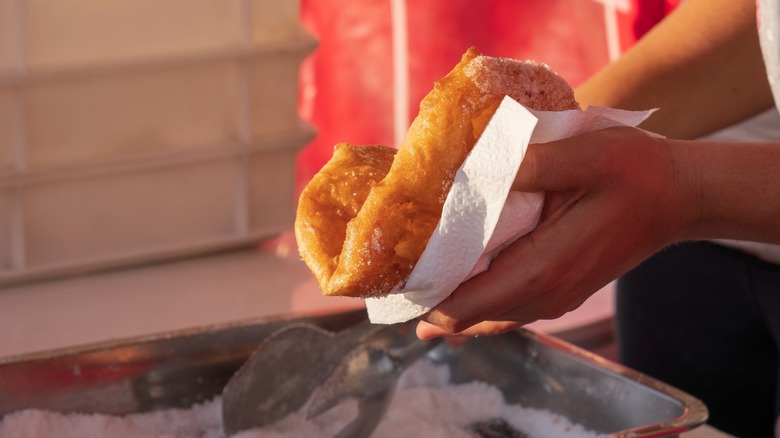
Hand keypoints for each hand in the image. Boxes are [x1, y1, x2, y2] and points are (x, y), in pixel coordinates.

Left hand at [417, 127, 695, 338]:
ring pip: (482, 317)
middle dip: (425, 300)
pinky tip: (453, 277)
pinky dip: (472, 298)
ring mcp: (551, 298)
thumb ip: (528, 165)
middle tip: (391, 271)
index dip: (422, 297)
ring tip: (412, 274)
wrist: (678, 196)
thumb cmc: (635, 172)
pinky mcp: (557, 290)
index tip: (390, 275)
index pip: (464, 305)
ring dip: (447, 301)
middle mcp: (544, 296)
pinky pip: (501, 307)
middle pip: (465, 318)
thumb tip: (472, 174)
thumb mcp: (584, 154)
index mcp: (544, 269)